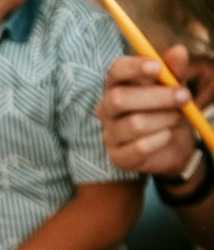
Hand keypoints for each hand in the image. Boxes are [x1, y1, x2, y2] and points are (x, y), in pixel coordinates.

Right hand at [95, 47, 212, 176]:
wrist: (171, 145)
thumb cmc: (167, 110)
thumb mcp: (174, 87)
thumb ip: (174, 70)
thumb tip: (179, 51)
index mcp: (117, 85)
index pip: (115, 71)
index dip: (133, 68)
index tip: (157, 67)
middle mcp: (106, 109)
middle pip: (119, 99)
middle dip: (157, 97)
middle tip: (185, 96)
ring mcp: (109, 134)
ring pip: (134, 124)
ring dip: (164, 119)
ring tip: (177, 118)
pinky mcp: (117, 157)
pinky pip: (139, 147)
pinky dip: (161, 139)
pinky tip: (167, 136)